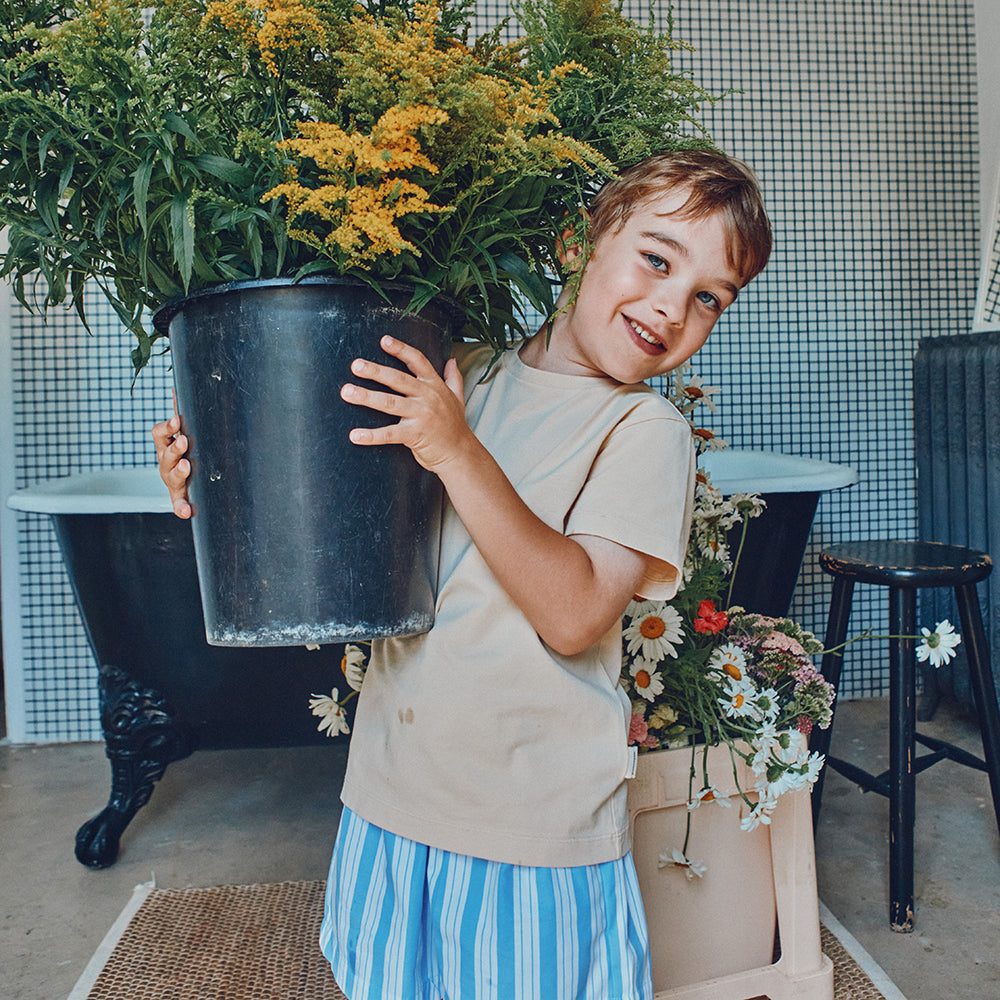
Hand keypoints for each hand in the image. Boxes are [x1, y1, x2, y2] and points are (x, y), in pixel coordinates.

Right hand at [151, 392, 192, 518]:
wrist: (185, 477)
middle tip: (185, 441)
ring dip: (178, 471)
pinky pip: (178, 502)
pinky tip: (185, 512)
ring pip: (171, 475)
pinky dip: (180, 507)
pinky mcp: (178, 495)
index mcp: (166, 445)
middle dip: (175, 448)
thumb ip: (179, 415)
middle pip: (166, 454)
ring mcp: (172, 479)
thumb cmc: (185, 451)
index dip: (168, 427)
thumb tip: (179, 387)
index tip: (177, 421)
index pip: (161, 433)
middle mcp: (166, 462)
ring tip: (186, 467)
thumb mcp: (180, 434)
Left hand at [340, 336, 470, 472]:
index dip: (401, 350)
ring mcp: (421, 416)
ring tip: (347, 392)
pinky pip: (389, 434)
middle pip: (398, 379)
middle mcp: (427, 398)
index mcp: (435, 386)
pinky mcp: (415, 435)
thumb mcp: (458, 398)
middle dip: (376, 371)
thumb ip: (453, 378)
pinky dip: (371, 435)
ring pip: (390, 403)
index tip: (384, 340)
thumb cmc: (455, 426)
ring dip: (367, 397)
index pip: (417, 361)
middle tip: (356, 365)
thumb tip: (452, 360)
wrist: (460, 454)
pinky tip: (354, 435)